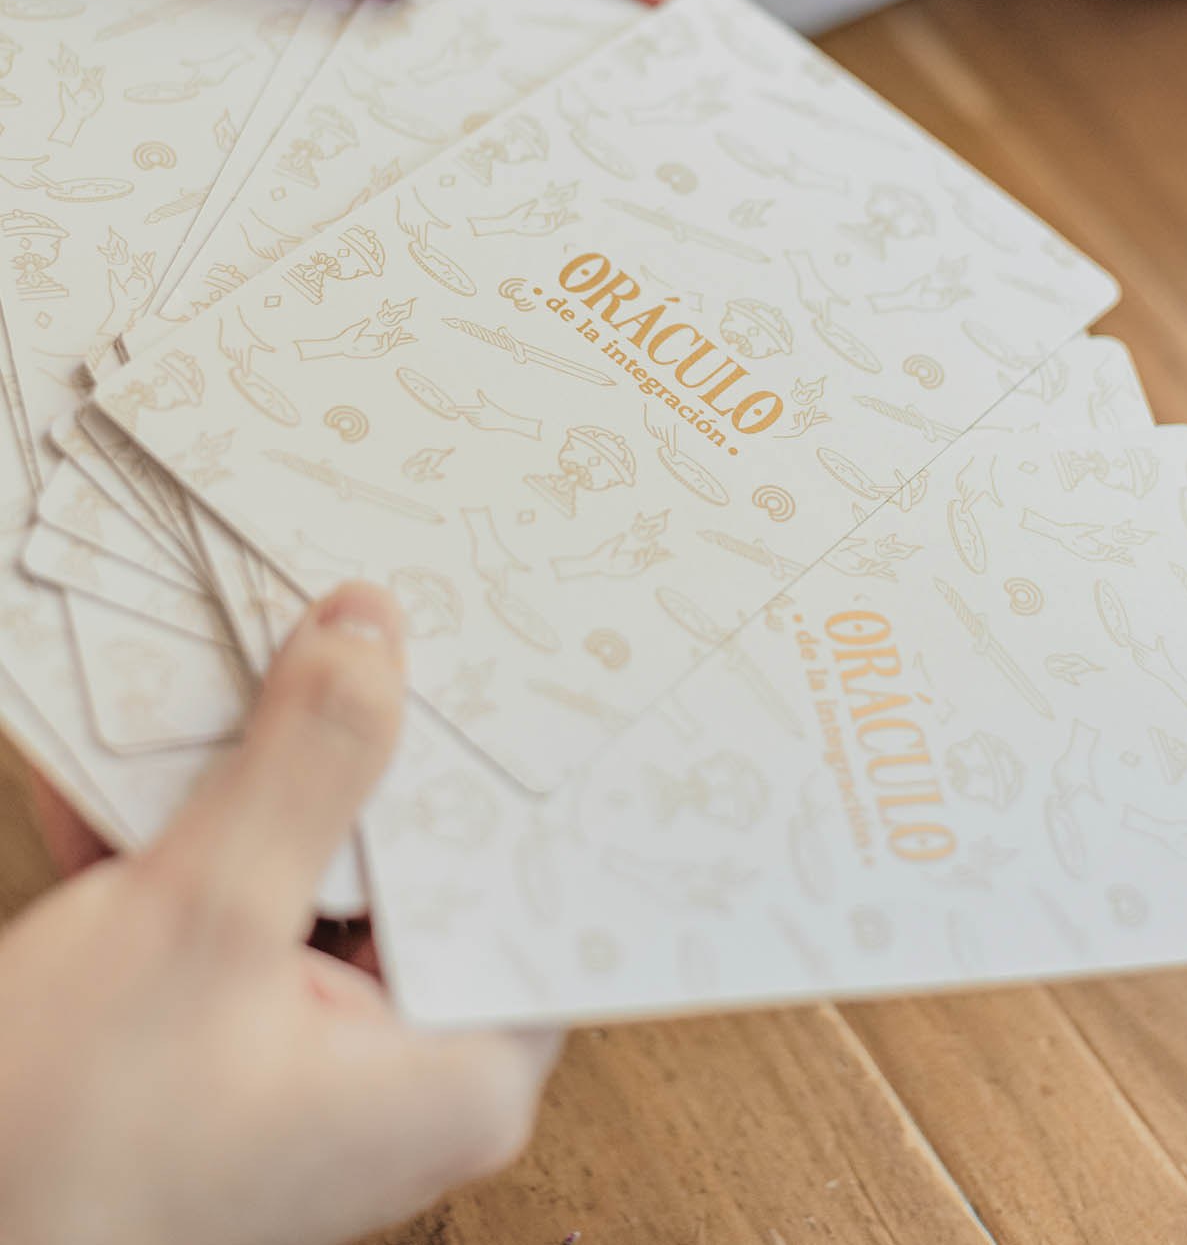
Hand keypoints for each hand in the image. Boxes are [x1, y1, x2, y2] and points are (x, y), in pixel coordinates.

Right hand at [0, 582, 559, 1244]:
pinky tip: (137, 748)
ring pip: (317, 866)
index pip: (528, 869)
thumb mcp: (202, 922)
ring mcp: (315, 1052)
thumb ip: (304, 769)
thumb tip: (371, 636)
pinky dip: (189, 834)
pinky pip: (239, 906)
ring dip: (260, 773)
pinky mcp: (233, 1040)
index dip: (504, 750)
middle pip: (416, 854)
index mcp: (457, 1066)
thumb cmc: (70, 1160)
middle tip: (356, 614)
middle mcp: (405, 1065)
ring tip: (246, 650)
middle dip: (367, 736)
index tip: (486, 638)